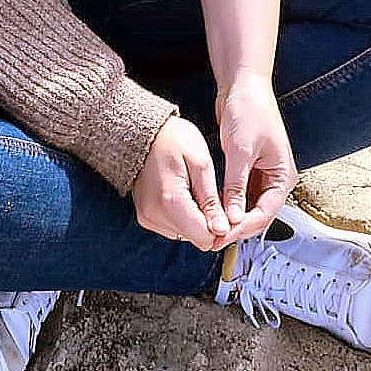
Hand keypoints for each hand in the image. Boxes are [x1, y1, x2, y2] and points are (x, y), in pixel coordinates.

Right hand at [131, 116, 230, 250]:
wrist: (143, 131)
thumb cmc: (172, 139)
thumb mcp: (201, 163)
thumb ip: (211, 200)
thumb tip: (222, 229)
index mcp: (170, 202)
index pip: (204, 238)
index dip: (221, 226)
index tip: (226, 209)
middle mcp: (154, 215)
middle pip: (195, 238)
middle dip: (209, 222)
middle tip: (211, 194)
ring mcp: (148, 216)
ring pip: (185, 234)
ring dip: (196, 218)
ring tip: (195, 191)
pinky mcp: (146, 215)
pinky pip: (173, 226)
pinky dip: (184, 215)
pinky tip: (185, 194)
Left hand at [215, 74, 296, 247]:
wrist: (243, 84)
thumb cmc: (250, 109)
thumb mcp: (241, 151)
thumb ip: (236, 186)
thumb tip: (232, 217)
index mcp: (283, 175)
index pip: (265, 213)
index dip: (243, 228)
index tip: (222, 236)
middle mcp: (275, 178)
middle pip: (258, 214)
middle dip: (236, 227)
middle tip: (212, 237)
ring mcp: (261, 174)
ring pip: (248, 207)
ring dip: (231, 218)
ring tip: (210, 226)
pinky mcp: (247, 168)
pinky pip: (240, 194)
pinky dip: (228, 203)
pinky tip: (213, 209)